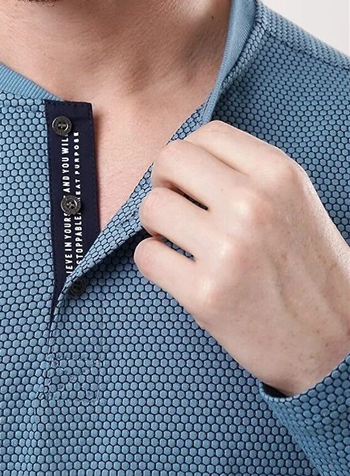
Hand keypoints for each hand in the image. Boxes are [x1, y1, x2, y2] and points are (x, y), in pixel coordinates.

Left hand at [134, 120, 349, 395]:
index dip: (190, 157)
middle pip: (169, 159)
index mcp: (278, 174)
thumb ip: (246, 171)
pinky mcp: (205, 293)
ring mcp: (227, 249)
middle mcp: (252, 204)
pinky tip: (179, 272)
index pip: (206, 133)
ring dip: (156, 225)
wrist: (337, 342)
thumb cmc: (308, 268)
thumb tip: (182, 157)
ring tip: (179, 242)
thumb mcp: (293, 200)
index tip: (191, 181)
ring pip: (151, 206)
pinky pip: (146, 256)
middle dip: (165, 183)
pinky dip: (154, 263)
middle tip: (177, 209)